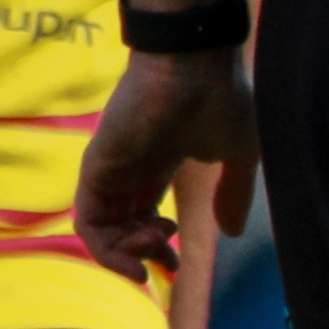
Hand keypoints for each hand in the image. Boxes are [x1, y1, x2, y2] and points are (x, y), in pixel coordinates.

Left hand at [72, 52, 259, 282]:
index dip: (158, 245)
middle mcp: (129, 169)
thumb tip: (232, 233)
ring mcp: (111, 168)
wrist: (195, 65)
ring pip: (101, 231)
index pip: (143, 215)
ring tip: (158, 249)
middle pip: (120, 228)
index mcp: (159, 165)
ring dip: (128, 255)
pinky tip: (138, 257)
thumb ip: (233, 195)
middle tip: (170, 263)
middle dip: (144, 255)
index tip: (179, 264)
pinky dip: (107, 250)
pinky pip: (88, 223)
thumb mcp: (240, 157)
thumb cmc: (222, 101)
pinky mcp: (96, 168)